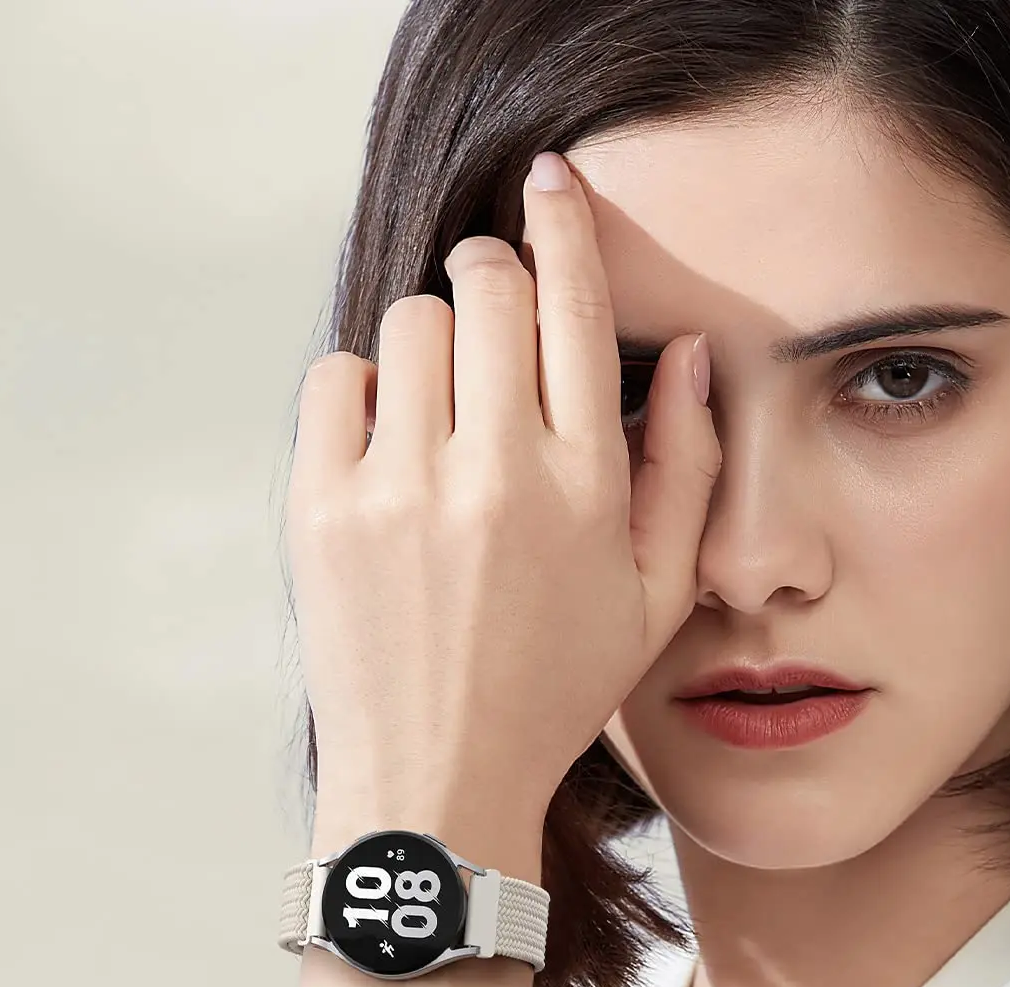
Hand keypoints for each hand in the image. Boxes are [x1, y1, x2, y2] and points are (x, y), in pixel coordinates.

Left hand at [285, 150, 720, 833]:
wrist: (437, 779)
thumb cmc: (552, 691)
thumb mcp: (654, 598)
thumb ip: (686, 472)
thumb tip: (686, 356)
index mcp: (586, 489)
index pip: (575, 308)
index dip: (563, 225)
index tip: (551, 185)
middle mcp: (495, 474)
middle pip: (484, 287)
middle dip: (493, 279)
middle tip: (494, 315)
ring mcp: (400, 489)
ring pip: (411, 324)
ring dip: (433, 343)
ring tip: (443, 412)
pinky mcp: (323, 510)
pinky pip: (336, 379)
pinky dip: (364, 390)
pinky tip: (390, 445)